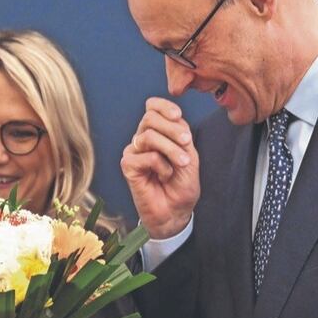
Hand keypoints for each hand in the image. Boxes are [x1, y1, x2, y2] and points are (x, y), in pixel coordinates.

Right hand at [121, 98, 198, 238]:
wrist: (176, 212)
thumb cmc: (182, 185)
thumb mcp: (189, 154)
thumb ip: (181, 134)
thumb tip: (173, 119)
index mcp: (158, 132)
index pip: (153, 107)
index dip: (164, 106)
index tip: (178, 115)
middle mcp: (143, 139)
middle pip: (150, 117)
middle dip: (172, 128)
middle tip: (186, 142)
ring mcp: (134, 152)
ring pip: (149, 136)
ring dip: (171, 149)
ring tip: (181, 164)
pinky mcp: (127, 165)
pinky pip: (146, 156)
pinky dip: (161, 166)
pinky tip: (163, 177)